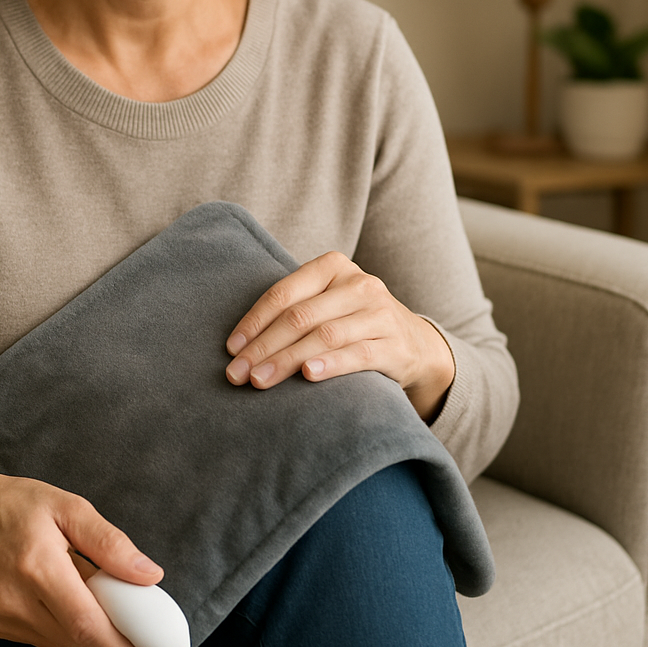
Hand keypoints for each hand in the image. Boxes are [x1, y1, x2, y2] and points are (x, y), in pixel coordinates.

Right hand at [0, 460, 161, 646]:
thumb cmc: (17, 504)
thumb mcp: (68, 506)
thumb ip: (110, 543)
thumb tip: (149, 576)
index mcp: (37, 565)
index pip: (87, 624)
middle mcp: (15, 600)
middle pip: (79, 638)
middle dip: (110, 628)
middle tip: (122, 600)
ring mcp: (2, 619)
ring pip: (63, 643)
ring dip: (84, 624)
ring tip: (79, 581)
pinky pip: (44, 639)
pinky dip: (62, 623)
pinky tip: (57, 591)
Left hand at [224, 251, 454, 419]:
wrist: (415, 344)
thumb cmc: (353, 322)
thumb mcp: (327, 303)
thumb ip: (293, 310)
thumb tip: (238, 346)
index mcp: (333, 266)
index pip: (283, 293)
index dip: (254, 322)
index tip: (231, 349)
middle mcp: (358, 284)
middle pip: (300, 316)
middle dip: (263, 347)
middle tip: (237, 374)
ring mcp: (379, 313)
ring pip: (324, 336)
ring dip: (287, 360)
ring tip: (260, 380)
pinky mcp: (394, 345)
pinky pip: (357, 355)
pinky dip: (330, 365)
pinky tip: (307, 376)